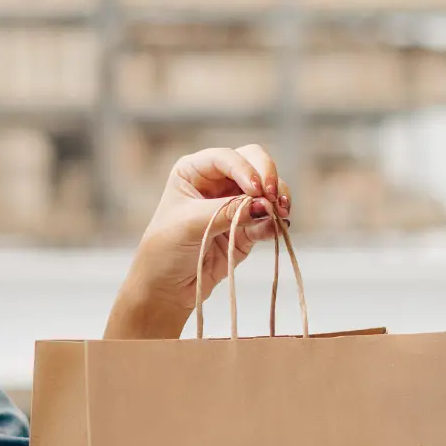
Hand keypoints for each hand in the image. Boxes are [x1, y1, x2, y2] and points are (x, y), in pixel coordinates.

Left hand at [106, 146, 289, 339]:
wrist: (167, 288)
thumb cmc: (165, 250)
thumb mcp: (189, 225)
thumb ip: (227, 212)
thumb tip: (265, 206)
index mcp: (194, 170)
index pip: (227, 158)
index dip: (245, 168)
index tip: (255, 189)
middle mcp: (217, 181)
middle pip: (255, 162)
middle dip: (268, 176)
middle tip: (273, 198)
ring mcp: (235, 203)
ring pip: (268, 189)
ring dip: (278, 198)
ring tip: (281, 214)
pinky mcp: (248, 228)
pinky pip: (269, 219)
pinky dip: (277, 221)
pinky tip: (279, 228)